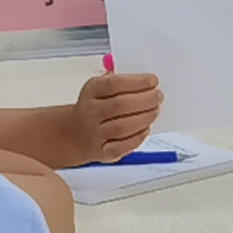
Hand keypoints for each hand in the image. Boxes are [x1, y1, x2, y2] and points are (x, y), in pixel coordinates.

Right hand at [47, 71, 163, 166]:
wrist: (75, 134)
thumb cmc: (94, 107)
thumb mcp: (99, 88)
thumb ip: (118, 81)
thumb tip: (145, 80)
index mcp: (90, 92)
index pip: (113, 84)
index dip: (136, 82)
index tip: (153, 80)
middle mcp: (90, 113)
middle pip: (120, 105)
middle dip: (145, 100)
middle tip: (158, 96)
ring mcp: (95, 134)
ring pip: (123, 127)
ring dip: (145, 117)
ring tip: (155, 110)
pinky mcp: (103, 152)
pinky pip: (124, 146)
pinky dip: (139, 136)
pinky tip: (146, 127)